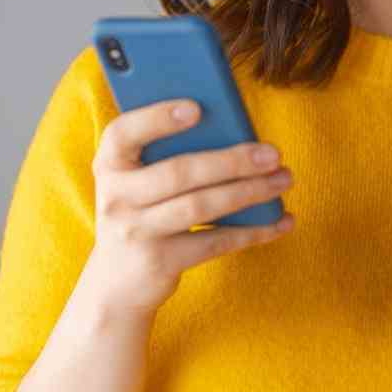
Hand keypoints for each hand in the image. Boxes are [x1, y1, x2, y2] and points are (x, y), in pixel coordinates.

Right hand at [80, 97, 295, 318]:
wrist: (116, 283)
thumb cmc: (139, 212)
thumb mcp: (136, 181)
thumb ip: (164, 153)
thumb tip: (232, 129)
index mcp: (109, 164)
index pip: (123, 133)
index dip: (157, 118)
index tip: (197, 108)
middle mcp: (116, 197)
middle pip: (179, 173)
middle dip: (231, 161)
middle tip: (272, 153)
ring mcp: (136, 232)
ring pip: (200, 206)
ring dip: (248, 192)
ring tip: (283, 179)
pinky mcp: (160, 262)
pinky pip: (214, 242)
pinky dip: (252, 231)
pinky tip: (280, 220)